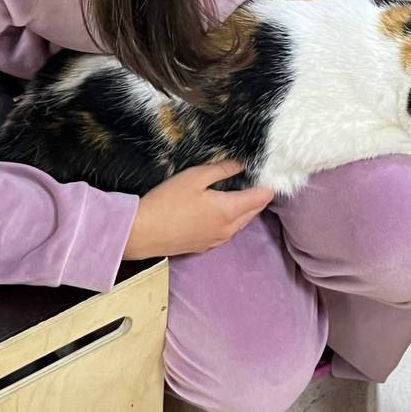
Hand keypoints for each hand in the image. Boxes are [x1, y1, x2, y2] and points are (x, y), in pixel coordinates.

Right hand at [122, 161, 273, 258]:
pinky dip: (231, 220)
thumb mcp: (194, 177)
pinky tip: (220, 211)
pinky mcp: (205, 247)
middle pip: (254, 212)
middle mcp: (228, 229)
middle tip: (256, 180)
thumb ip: (222, 170)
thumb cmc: (167, 201)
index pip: (260, 198)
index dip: (267, 185)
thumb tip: (242, 164)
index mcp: (229, 211)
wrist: (142, 233)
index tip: (268, 174)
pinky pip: (227, 232)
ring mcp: (217, 241)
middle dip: (258, 197)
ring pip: (241, 224)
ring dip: (245, 209)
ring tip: (241, 193)